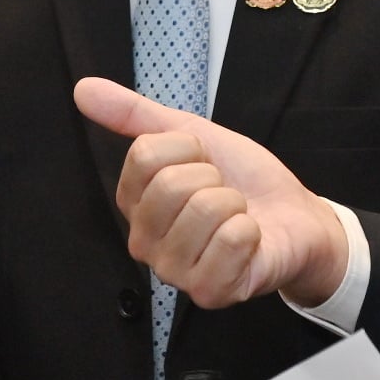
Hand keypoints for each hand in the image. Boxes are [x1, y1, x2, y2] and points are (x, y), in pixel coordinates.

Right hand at [73, 78, 347, 309]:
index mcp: (135, 205)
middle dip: (213, 178)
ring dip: (235, 204)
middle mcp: (145, 243)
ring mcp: (175, 272)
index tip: (203, 163)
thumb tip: (83, 88)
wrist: (297, 217)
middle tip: (224, 194)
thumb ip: (135, 115)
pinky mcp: (208, 291)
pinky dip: (250, 231)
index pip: (144, 156)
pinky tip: (249, 242)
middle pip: (170, 186)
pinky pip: (230, 239)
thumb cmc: (243, 182)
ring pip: (204, 210)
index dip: (188, 149)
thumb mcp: (192, 136)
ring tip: (237, 217)